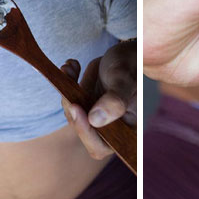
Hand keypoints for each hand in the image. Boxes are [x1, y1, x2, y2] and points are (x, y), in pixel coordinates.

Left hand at [60, 39, 135, 159]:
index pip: (101, 146)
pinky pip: (68, 98)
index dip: (85, 132)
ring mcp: (95, 115)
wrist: (127, 52)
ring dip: (66, 90)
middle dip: (72, 107)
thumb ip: (114, 101)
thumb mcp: (125, 80)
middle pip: (81, 129)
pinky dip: (66, 80)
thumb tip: (94, 120)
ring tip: (71, 67)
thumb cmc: (132, 65)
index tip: (76, 108)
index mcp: (124, 130)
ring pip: (72, 113)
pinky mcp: (85, 102)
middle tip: (67, 86)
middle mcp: (109, 126)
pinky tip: (72, 66)